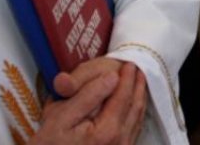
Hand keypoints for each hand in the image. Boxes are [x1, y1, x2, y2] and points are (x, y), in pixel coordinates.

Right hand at [31, 60, 146, 144]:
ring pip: (136, 119)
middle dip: (137, 86)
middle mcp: (119, 141)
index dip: (127, 79)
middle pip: (134, 107)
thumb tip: (111, 77)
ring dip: (139, 98)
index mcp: (107, 131)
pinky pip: (133, 130)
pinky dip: (135, 114)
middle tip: (137, 69)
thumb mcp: (60, 118)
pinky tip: (132, 106)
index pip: (123, 97)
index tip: (129, 63)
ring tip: (139, 82)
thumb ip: (87, 96)